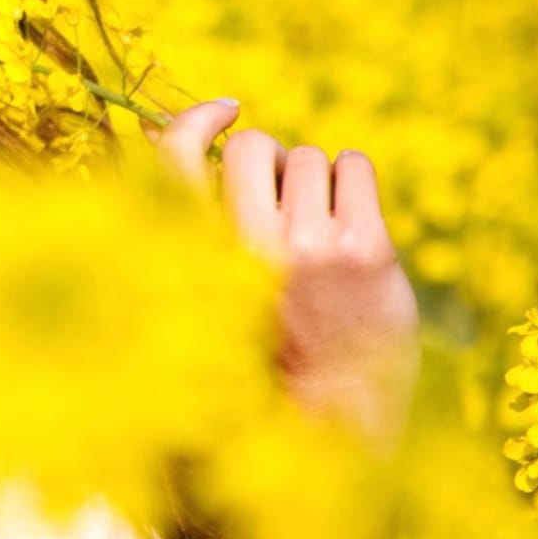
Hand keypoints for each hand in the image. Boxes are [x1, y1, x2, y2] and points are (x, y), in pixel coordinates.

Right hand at [150, 100, 421, 449]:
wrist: (333, 427)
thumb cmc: (264, 356)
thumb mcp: (204, 297)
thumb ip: (192, 227)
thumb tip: (170, 132)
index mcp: (197, 262)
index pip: (174, 159)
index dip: (194, 121)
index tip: (224, 111)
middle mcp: (248, 250)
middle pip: (253, 146)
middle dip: (268, 161)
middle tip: (283, 205)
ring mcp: (311, 248)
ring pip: (309, 158)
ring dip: (315, 181)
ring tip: (321, 233)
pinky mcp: (367, 251)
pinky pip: (355, 166)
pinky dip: (353, 183)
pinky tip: (351, 226)